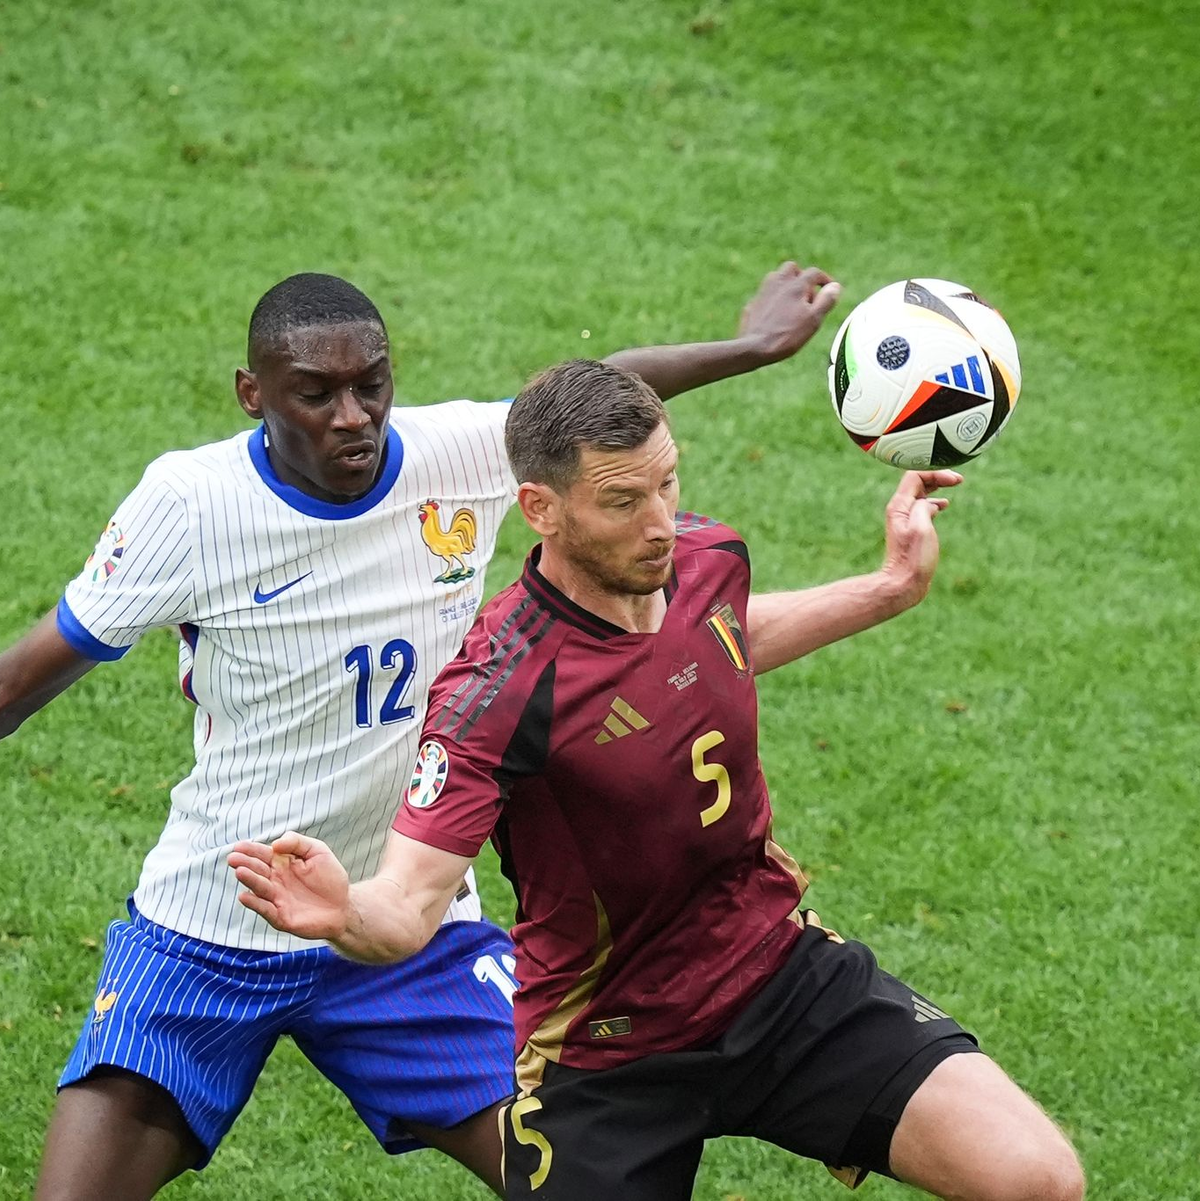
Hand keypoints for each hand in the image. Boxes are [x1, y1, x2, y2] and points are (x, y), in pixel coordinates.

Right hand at [229, 832, 350, 940]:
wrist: (343, 906)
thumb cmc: (329, 877)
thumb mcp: (317, 851)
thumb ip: (297, 842)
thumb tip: (275, 844)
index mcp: (281, 863)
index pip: (263, 854)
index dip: (251, 850)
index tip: (239, 846)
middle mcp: (275, 881)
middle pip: (258, 870)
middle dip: (245, 863)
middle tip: (233, 858)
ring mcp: (276, 899)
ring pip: (260, 888)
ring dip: (249, 880)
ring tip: (240, 872)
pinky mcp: (280, 917)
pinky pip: (266, 910)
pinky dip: (256, 904)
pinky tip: (245, 896)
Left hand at [737, 262, 842, 363]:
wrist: (755, 347)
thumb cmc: (787, 335)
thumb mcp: (813, 320)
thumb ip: (826, 301)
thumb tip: (835, 286)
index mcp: (796, 284)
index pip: (814, 273)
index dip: (824, 279)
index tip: (829, 288)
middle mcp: (778, 282)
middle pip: (792, 269)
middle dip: (802, 277)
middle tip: (807, 295)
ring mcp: (763, 291)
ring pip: (777, 278)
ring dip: (786, 285)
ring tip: (793, 302)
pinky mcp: (753, 303)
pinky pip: (766, 294)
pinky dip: (774, 298)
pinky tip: (777, 313)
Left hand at [879, 470, 962, 609]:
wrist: (903, 583)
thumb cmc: (913, 559)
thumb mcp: (921, 528)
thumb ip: (924, 507)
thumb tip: (931, 503)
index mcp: (899, 506)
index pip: (915, 476)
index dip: (936, 473)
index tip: (956, 480)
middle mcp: (899, 510)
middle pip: (917, 482)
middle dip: (937, 477)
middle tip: (958, 479)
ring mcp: (905, 520)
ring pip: (921, 494)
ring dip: (937, 488)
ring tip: (954, 485)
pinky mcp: (911, 530)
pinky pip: (922, 508)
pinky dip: (934, 503)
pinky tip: (944, 506)